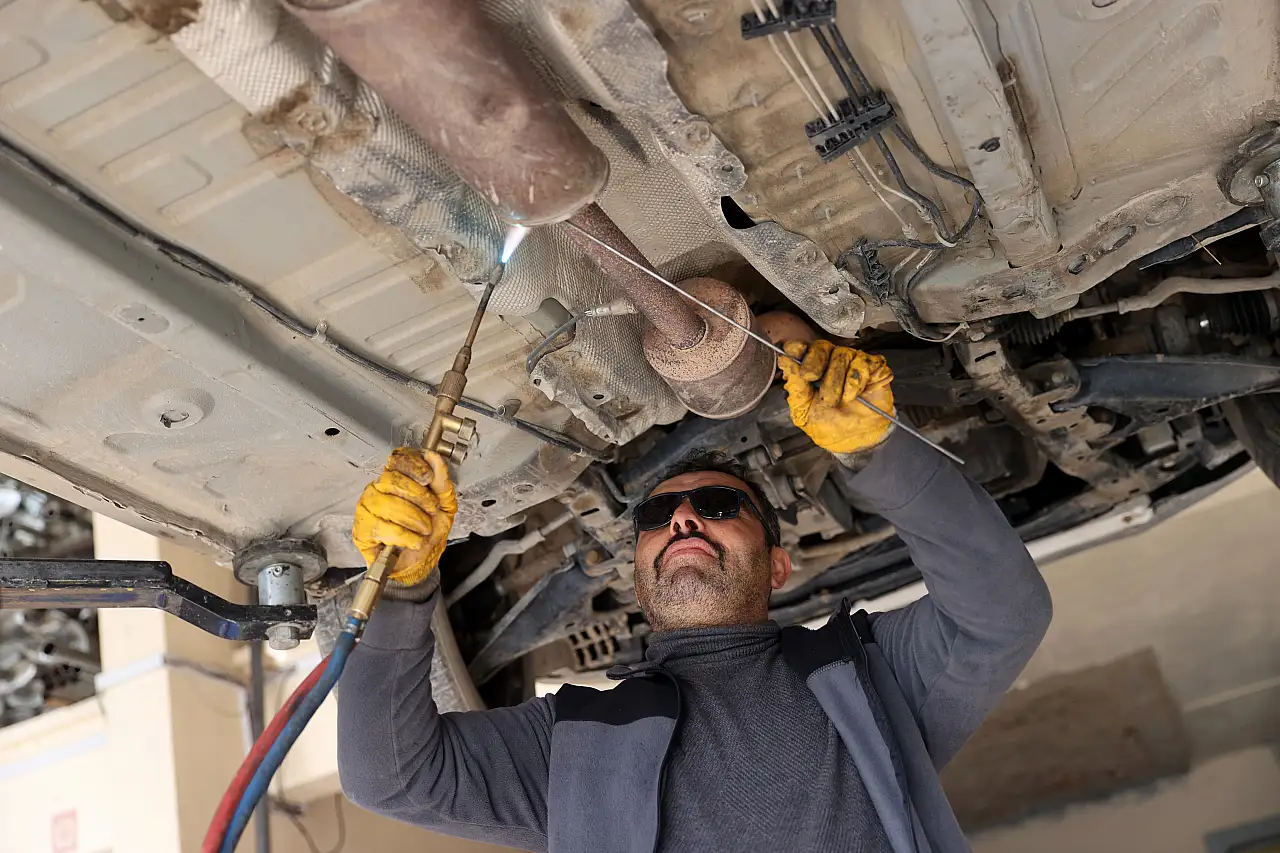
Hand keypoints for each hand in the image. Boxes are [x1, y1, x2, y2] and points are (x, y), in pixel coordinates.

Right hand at [353, 448, 457, 587]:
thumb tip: (434, 457)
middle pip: (392, 479)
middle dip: (418, 496)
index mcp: (398, 478)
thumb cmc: (429, 533)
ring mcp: (367, 508)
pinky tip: (412, 540)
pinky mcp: (361, 529)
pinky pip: (381, 526)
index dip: (413, 466)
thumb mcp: (444, 505)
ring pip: (386, 503)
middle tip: (431, 510)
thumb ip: (441, 480)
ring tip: (423, 529)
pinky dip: (404, 536)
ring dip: (413, 519)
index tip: (427, 478)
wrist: (422, 562)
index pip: (397, 459)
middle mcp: (378, 489)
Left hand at [778, 340, 894, 453]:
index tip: (792, 352)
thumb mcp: (804, 411)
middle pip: (821, 346)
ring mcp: (854, 362)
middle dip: (813, 362)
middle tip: (810, 377)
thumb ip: (795, 387)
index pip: (803, 348)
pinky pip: (863, 363)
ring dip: (835, 380)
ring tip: (835, 400)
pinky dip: (855, 380)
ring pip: (842, 355)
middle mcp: (832, 362)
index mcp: (812, 369)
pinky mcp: (874, 367)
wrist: (856, 441)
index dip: (797, 347)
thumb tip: (784, 361)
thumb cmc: (830, 425)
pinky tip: (852, 396)